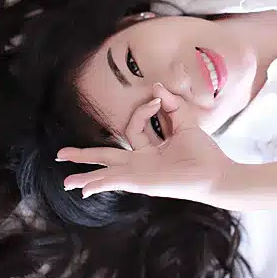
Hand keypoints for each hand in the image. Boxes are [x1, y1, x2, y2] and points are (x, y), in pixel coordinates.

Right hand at [57, 83, 235, 205]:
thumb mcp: (186, 122)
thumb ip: (172, 104)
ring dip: (86, 176)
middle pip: (107, 158)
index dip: (141, 110)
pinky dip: (100, 184)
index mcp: (150, 150)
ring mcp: (140, 174)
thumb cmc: (204, 152)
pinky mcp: (142, 182)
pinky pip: (117, 181)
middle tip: (61, 154)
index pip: (132, 127)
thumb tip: (156, 88)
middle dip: (84, 156)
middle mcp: (141, 163)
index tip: (157, 98)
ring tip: (66, 182)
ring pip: (107, 173)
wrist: (215, 172)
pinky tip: (83, 189)